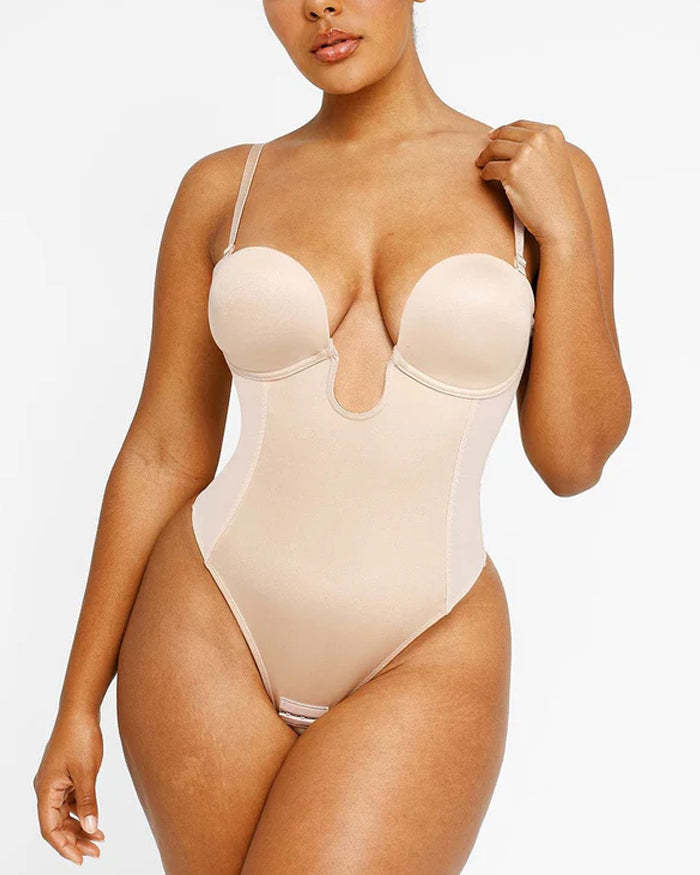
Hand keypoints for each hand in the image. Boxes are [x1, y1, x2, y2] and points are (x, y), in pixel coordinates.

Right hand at [33, 709, 104, 864]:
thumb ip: (89, 802)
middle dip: (75, 840)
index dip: (64, 847)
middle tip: (96, 853)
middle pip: (57, 824)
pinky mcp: (66, 777)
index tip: (80, 859)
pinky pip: (71, 802)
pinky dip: (83, 813)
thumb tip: (91, 828)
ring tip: (100, 841)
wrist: (81, 711)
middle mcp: (47, 789)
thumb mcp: (87, 772)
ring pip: (65, 815)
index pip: (50, 829)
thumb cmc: (80, 737)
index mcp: (45, 790)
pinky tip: (97, 822)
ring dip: (80, 828)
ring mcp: (56, 783)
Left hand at [475, 120, 587, 244]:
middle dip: (491, 144)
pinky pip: (489, 168)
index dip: (503, 131)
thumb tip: (508, 139)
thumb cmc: (558, 196)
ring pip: (493, 149)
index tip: (492, 138)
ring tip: (481, 166)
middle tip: (482, 155)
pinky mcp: (512, 171)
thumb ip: (538, 147)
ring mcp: (525, 153)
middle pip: (503, 135)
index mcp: (551, 132)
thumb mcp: (555, 161)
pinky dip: (485, 173)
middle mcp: (539, 138)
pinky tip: (486, 179)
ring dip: (484, 158)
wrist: (563, 220)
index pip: (520, 124)